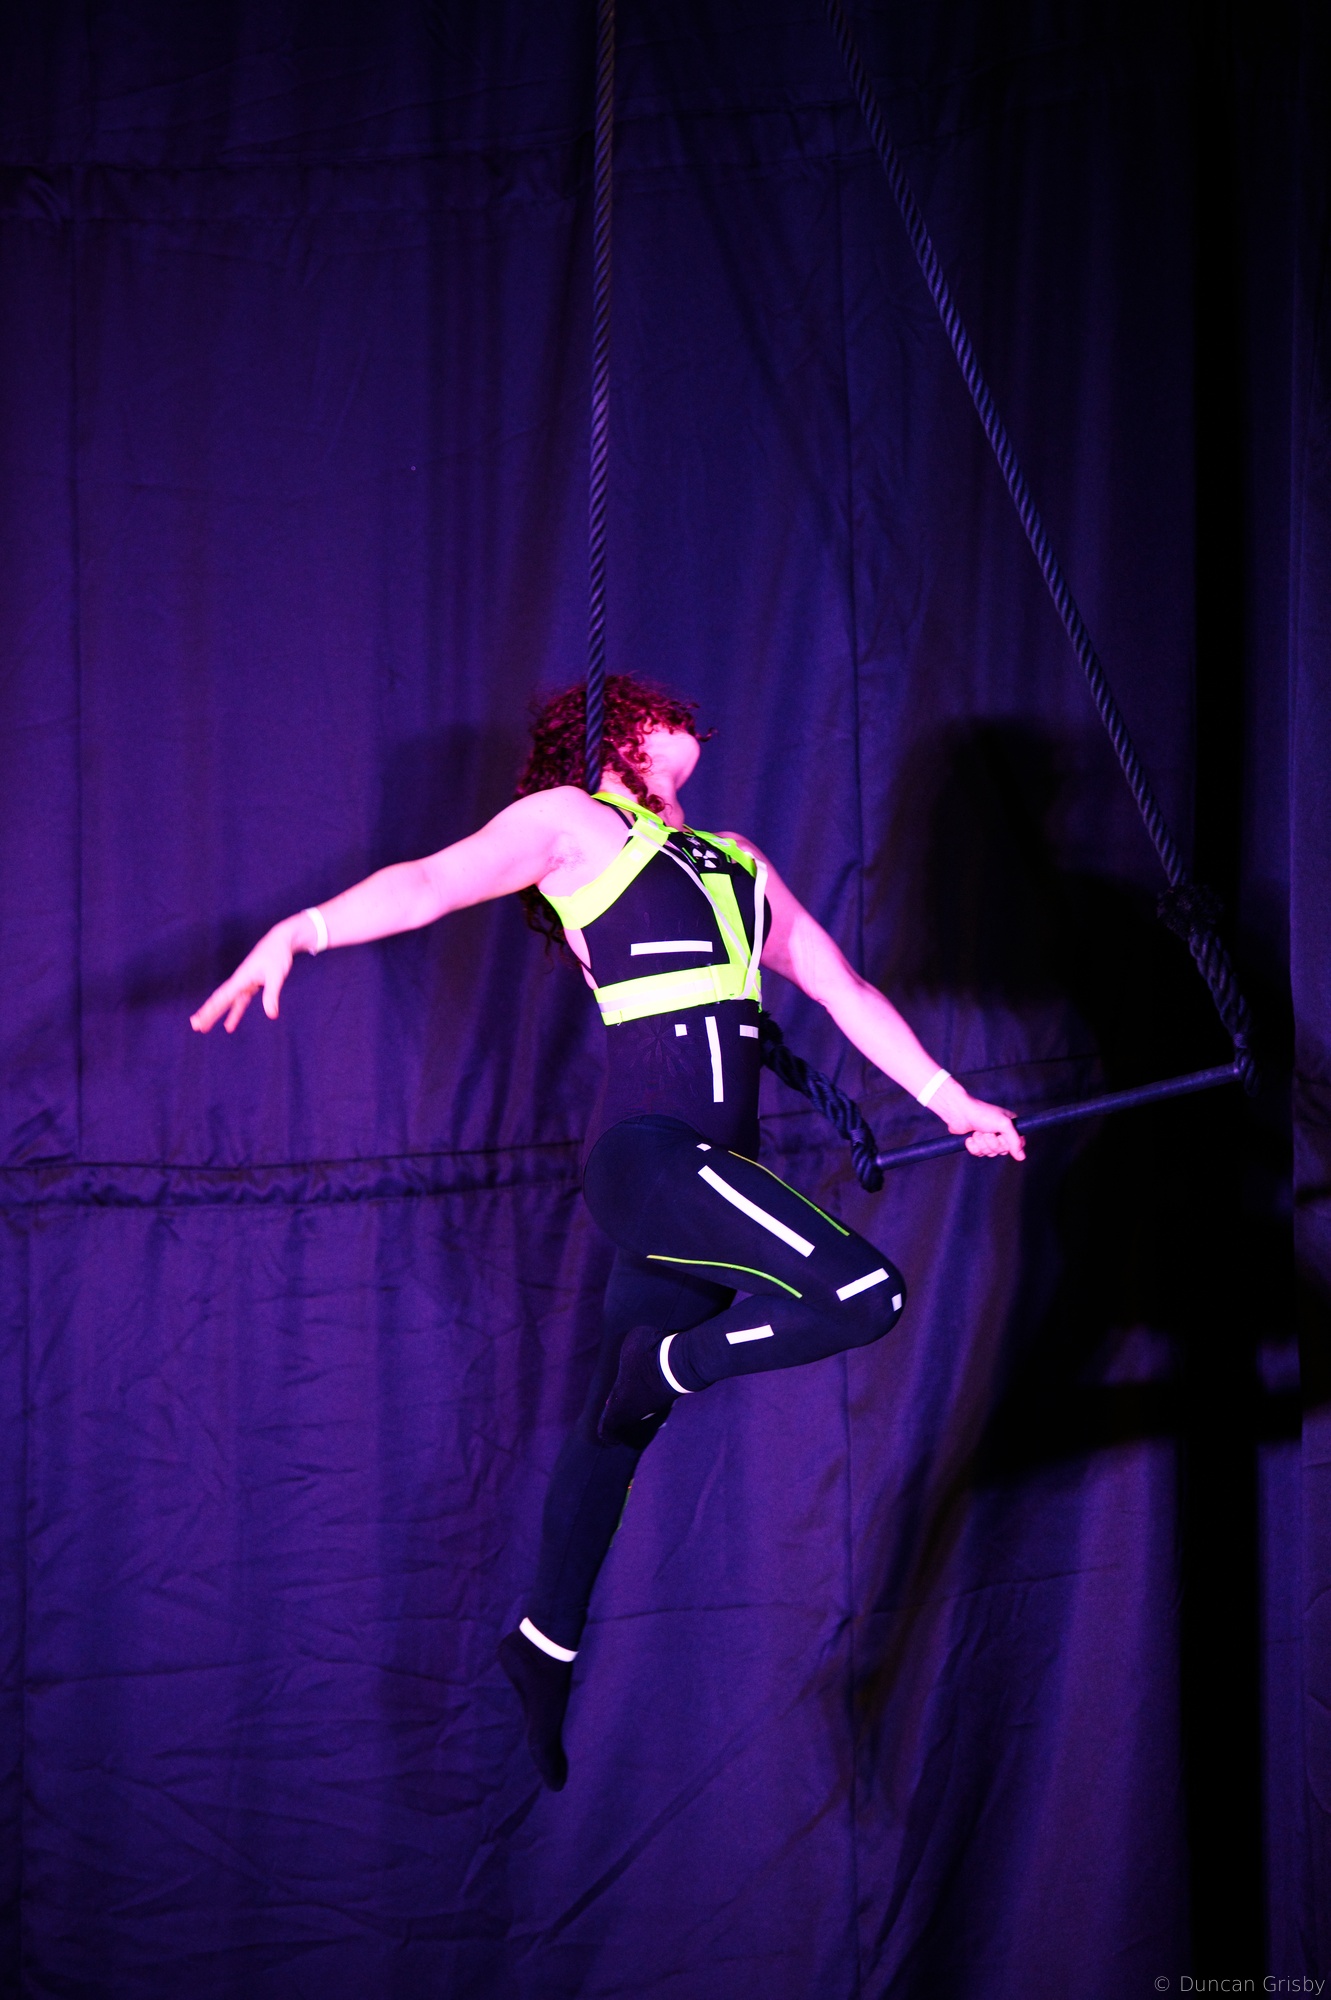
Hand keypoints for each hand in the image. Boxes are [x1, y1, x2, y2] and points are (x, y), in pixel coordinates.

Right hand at [189, 917, 304, 1034]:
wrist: (280, 941)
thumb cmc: (278, 956)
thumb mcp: (276, 976)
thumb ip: (271, 995)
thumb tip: (272, 1015)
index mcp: (241, 978)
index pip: (223, 998)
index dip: (210, 1010)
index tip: (199, 1020)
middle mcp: (239, 981)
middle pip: (220, 1000)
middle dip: (207, 1013)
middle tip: (195, 1026)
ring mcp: (243, 983)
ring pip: (227, 1002)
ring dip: (216, 1014)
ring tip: (204, 1027)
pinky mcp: (250, 985)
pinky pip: (239, 1002)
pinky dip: (235, 1013)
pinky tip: (229, 1026)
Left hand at [946, 1092, 1024, 1161]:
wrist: (959, 1112)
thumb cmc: (982, 1114)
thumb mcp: (1004, 1124)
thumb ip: (1015, 1141)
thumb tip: (1022, 1158)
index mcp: (1011, 1125)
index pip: (1018, 1144)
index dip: (1009, 1144)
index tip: (1002, 1136)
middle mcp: (1001, 1132)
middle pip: (1003, 1150)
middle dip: (992, 1142)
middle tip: (987, 1131)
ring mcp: (988, 1138)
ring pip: (990, 1153)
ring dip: (982, 1143)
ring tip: (977, 1132)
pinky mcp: (977, 1142)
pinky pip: (979, 1153)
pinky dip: (973, 1146)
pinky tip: (969, 1137)